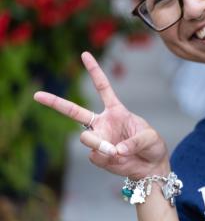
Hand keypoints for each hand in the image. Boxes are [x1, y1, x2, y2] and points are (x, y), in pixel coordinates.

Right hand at [33, 52, 168, 178]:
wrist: (150, 166)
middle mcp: (102, 123)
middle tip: (36, 95)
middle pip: (74, 111)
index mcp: (116, 111)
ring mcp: (97, 139)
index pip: (102, 88)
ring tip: (115, 151)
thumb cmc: (152, 146)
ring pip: (86, 138)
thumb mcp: (150, 138)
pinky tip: (118, 160)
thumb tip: (115, 151)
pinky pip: (96, 155)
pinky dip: (108, 158)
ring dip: (98, 144)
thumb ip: (134, 142)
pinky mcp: (96, 156)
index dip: (94, 71)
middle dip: (54, 102)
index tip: (85, 54)